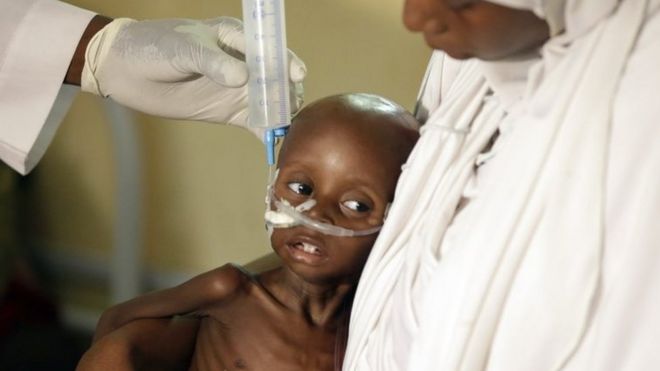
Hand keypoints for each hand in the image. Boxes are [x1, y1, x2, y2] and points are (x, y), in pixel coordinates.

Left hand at [81, 17, 305, 132]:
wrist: (125, 70)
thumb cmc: (154, 46)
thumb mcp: (184, 48)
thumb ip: (213, 62)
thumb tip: (242, 78)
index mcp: (236, 37)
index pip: (270, 49)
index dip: (286, 62)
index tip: (296, 76)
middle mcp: (244, 62)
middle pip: (278, 78)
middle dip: (288, 92)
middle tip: (288, 109)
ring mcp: (239, 88)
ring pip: (272, 101)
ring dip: (282, 114)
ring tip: (284, 128)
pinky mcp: (231, 111)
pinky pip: (257, 122)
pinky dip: (267, 132)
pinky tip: (274, 143)